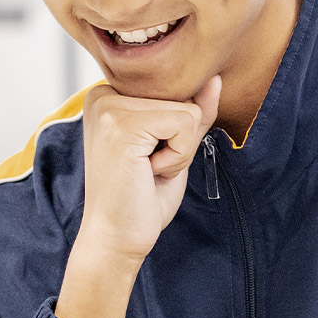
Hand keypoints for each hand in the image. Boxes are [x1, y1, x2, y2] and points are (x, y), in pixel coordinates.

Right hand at [56, 76, 221, 317]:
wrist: (115, 238)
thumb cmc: (142, 197)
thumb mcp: (174, 146)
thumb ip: (192, 111)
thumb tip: (214, 78)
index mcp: (110, 94)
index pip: (174, 90)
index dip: (176, 130)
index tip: (146, 157)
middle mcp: (103, 93)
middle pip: (181, 96)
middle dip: (179, 138)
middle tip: (147, 167)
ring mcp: (109, 107)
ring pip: (187, 110)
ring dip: (179, 149)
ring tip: (147, 169)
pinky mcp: (122, 124)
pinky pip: (184, 123)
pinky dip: (178, 156)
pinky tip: (148, 171)